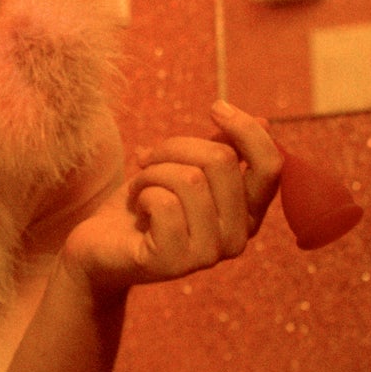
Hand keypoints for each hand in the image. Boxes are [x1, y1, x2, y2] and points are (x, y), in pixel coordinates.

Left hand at [60, 102, 282, 297]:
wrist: (100, 246)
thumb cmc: (145, 203)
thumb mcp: (184, 169)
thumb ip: (221, 150)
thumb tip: (262, 121)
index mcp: (248, 215)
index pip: (270, 166)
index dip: (247, 130)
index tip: (216, 108)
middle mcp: (237, 239)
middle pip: (221, 161)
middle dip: (175, 147)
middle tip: (148, 159)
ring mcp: (208, 255)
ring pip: (189, 179)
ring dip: (152, 172)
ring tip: (141, 186)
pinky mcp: (174, 262)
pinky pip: (164, 202)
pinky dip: (142, 193)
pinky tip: (137, 208)